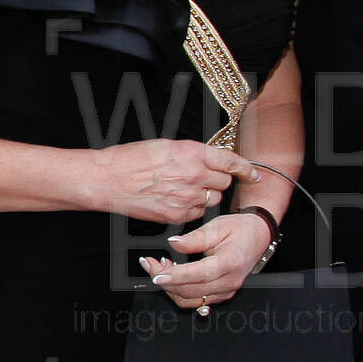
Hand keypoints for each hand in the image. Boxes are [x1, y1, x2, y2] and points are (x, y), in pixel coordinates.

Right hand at [88, 139, 255, 225]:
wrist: (108, 181)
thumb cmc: (132, 159)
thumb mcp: (166, 146)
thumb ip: (192, 153)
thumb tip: (209, 159)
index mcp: (192, 153)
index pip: (231, 161)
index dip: (246, 168)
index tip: (253, 174)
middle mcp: (194, 175)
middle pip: (224, 183)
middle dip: (218, 180)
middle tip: (202, 177)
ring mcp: (187, 197)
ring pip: (212, 200)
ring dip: (205, 195)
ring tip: (184, 189)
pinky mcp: (177, 215)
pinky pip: (197, 213)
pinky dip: (192, 208)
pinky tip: (175, 199)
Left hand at [143, 214, 272, 309]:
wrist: (257, 236)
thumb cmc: (239, 229)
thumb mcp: (217, 226)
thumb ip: (194, 238)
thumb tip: (173, 244)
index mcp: (231, 262)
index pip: (200, 274)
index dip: (176, 276)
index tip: (157, 274)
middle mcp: (230, 281)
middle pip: (191, 290)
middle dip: (165, 280)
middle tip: (149, 263)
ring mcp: (226, 291)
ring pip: (191, 300)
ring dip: (170, 288)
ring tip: (159, 267)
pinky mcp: (221, 294)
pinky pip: (196, 300)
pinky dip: (180, 291)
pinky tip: (172, 275)